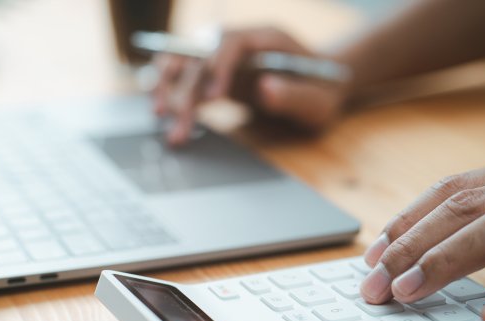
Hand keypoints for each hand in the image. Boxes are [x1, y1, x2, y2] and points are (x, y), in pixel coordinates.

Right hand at [152, 27, 347, 144]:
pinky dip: (173, 95)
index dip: (218, 66)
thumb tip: (265, 89)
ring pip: (185, 64)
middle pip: (201, 55)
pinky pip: (186, 80)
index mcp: (266, 37)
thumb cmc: (324, 92)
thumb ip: (295, 95)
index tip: (213, 97)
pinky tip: (164, 115)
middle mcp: (240, 42)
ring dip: (169, 87)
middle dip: (186, 87)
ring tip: (160, 116)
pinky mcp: (216, 76)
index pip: (232, 42)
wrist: (321, 89)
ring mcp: (225, 58)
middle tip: (175, 119)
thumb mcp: (319, 99)